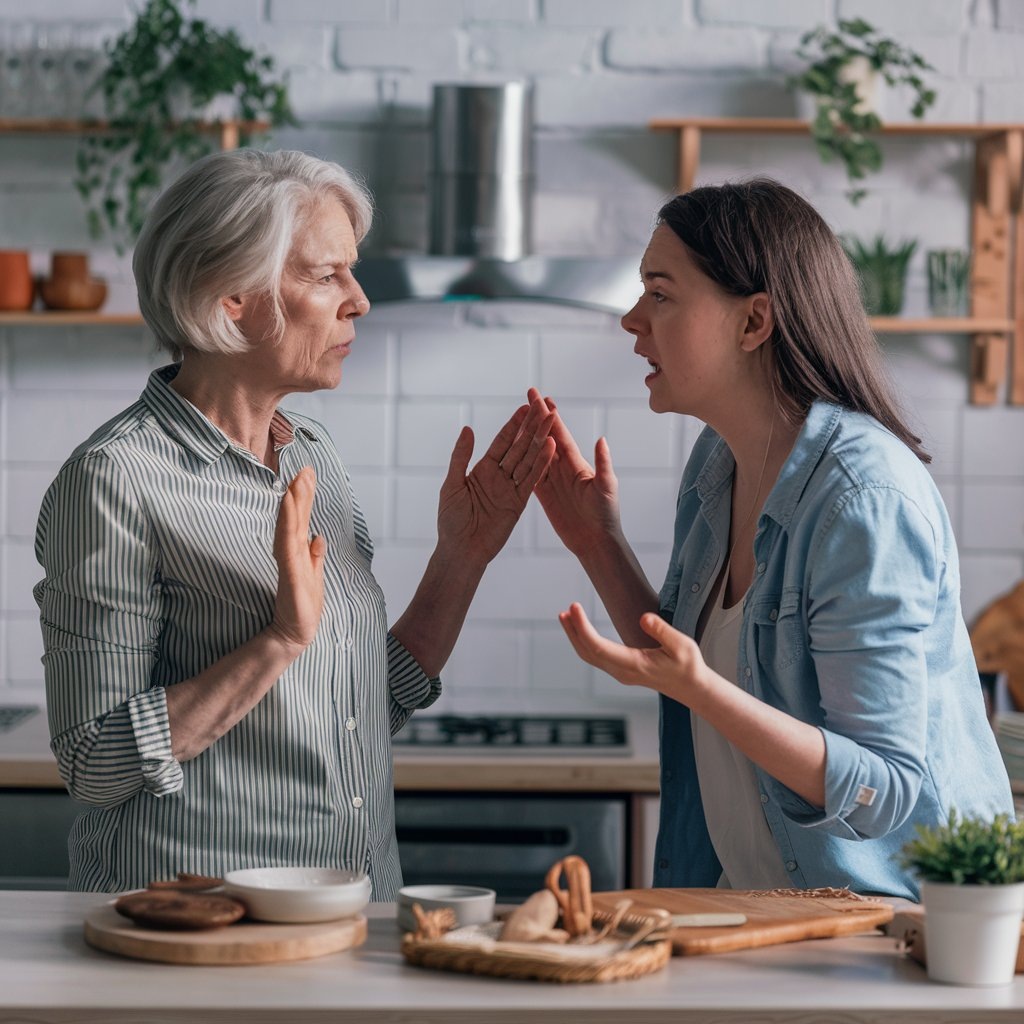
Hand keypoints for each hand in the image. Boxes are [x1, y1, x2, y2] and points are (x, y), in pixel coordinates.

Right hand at [267, 467, 326, 652]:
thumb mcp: (314, 576)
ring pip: (290, 525)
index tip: (309, 473)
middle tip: (305, 467)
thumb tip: (319, 537)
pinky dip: (287, 524)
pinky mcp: (290, 572)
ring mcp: (290, 561)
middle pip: (296, 517)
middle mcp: (292, 552)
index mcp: (300, 551)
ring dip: (293, 502)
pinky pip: (288, 544)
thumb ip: (315, 557)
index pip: (303, 519)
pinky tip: (287, 506)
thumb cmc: (302, 605)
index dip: (306, 496)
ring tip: (296, 480)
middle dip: (300, 491)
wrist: (294, 632)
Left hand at [436, 395, 555, 563]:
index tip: (526, 408)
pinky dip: (541, 464)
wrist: (462, 550)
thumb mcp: (452, 484)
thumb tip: (467, 428)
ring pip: (528, 460)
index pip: (501, 442)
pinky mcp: (519, 503)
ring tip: (551, 422)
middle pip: (518, 447)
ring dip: (540, 441)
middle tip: (545, 408)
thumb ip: (461, 456)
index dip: (514, 425)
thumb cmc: (451, 520)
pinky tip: (550, 448)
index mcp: (482, 470)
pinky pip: (532, 481)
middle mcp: (498, 477)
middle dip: (531, 428)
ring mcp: (510, 489)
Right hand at [529, 388, 622, 555]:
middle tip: (528, 396)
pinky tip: (512, 450)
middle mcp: (563, 467)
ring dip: (526, 435)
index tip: (543, 397)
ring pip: (535, 453)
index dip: (551, 416)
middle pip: (545, 437)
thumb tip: (601, 439)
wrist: (596, 540)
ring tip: (517, 417)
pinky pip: (529, 474)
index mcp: (576, 463)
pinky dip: (521, 461)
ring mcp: (553, 480)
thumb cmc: (606, 514)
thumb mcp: (606, 487)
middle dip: (537, 417)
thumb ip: (602, 464)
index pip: (560, 433)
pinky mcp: (544, 495)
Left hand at [558, 602, 709, 703]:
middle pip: (587, 652)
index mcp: (634, 665)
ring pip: (589, 656)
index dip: (583, 628)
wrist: (692, 688)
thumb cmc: (688, 666)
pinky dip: (584, 641)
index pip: (598, 648)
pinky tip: (580, 629)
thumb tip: (644, 618)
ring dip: (575, 636)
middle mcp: (622, 672)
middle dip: (573, 631)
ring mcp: (620, 672)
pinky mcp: (621, 670)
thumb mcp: (682, 645)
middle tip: (566, 610)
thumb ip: (662, 631)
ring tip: (566, 616)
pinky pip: (596, 656)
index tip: (575, 609)